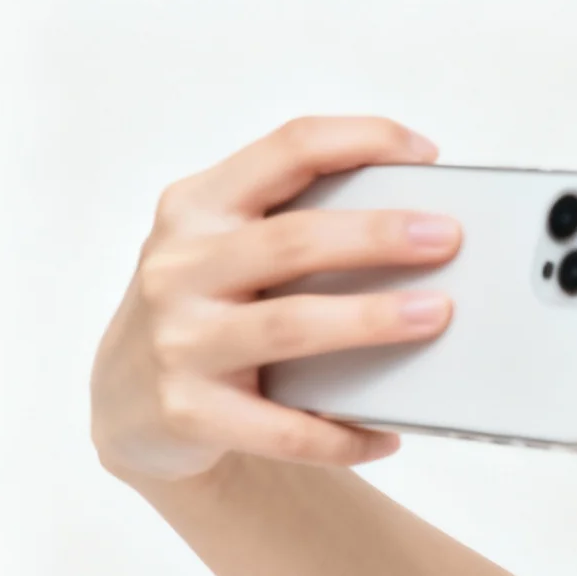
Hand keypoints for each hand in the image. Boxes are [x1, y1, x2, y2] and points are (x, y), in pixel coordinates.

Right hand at [90, 115, 459, 484]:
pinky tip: (388, 435)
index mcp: (199, 207)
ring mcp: (179, 340)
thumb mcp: (227, 249)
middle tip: (446, 238)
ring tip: (435, 315)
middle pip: (293, 240)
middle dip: (377, 235)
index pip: (286, 150)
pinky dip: (342, 434)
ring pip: (291, 325)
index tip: (426, 155)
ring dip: (371, 319)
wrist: (129, 404)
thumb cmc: (208, 311)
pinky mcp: (188, 412)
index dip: (362, 140)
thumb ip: (294, 225)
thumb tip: (419, 226)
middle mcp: (180, 266)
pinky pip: (281, 428)